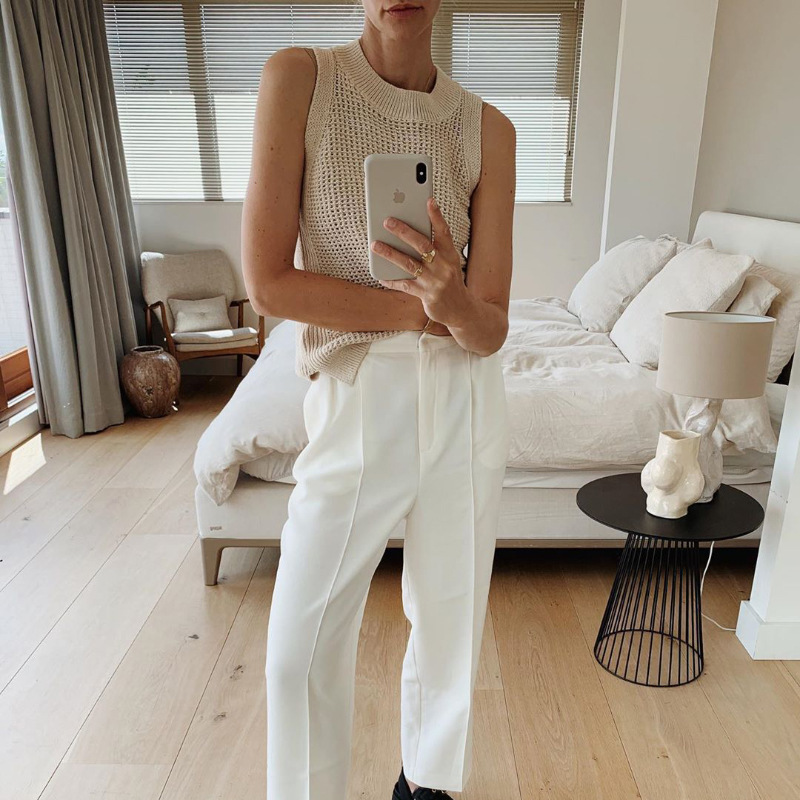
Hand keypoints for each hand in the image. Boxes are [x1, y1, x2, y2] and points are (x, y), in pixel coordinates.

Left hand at [371, 197, 470, 329]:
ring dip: (390, 253)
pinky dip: (391, 280)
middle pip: (422, 245)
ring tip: (374, 245)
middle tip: (387, 221)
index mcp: (451, 255)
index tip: (429, 201)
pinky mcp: (427, 296)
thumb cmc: (450, 282)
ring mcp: (435, 282)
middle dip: (404, 231)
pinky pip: (405, 285)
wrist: (460, 310)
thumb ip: (435, 249)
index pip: (444, 232)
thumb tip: (410, 233)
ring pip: (409, 263)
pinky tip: (380, 275)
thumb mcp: (449, 263)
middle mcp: (444, 266)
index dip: (436, 216)